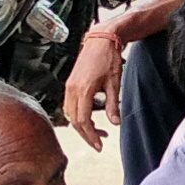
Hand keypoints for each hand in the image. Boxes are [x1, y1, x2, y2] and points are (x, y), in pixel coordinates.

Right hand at [63, 24, 127, 152]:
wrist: (101, 39)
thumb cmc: (109, 58)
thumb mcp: (114, 83)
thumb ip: (113, 105)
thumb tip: (115, 123)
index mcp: (83, 90)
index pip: (83, 121)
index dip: (91, 136)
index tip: (99, 145)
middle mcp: (72, 89)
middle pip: (74, 121)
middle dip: (86, 134)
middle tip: (99, 144)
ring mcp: (69, 86)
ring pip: (70, 114)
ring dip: (82, 126)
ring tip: (98, 132)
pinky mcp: (70, 83)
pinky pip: (70, 105)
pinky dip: (78, 115)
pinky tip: (89, 118)